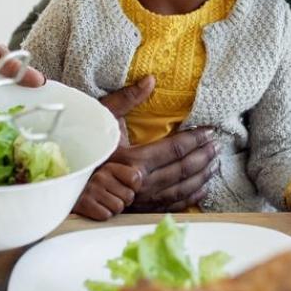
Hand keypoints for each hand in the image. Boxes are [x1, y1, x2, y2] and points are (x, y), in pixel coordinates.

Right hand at [73, 163, 143, 220]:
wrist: (71, 191)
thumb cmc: (100, 185)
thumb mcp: (115, 172)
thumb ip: (134, 167)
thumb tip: (155, 157)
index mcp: (110, 166)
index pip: (135, 178)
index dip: (133, 187)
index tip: (124, 186)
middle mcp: (100, 176)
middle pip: (129, 196)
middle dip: (123, 199)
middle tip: (112, 196)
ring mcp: (90, 190)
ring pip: (118, 207)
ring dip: (113, 208)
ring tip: (104, 202)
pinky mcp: (83, 204)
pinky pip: (105, 215)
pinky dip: (103, 214)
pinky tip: (96, 207)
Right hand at [94, 77, 217, 211]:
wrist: (72, 184)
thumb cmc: (87, 148)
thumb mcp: (104, 119)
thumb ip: (127, 99)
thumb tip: (150, 79)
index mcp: (134, 160)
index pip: (175, 148)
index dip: (195, 139)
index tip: (209, 130)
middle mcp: (142, 183)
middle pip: (183, 169)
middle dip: (204, 156)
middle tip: (218, 145)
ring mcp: (144, 200)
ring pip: (182, 188)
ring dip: (203, 176)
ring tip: (216, 163)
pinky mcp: (143, 210)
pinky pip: (174, 204)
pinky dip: (192, 196)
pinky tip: (203, 187)